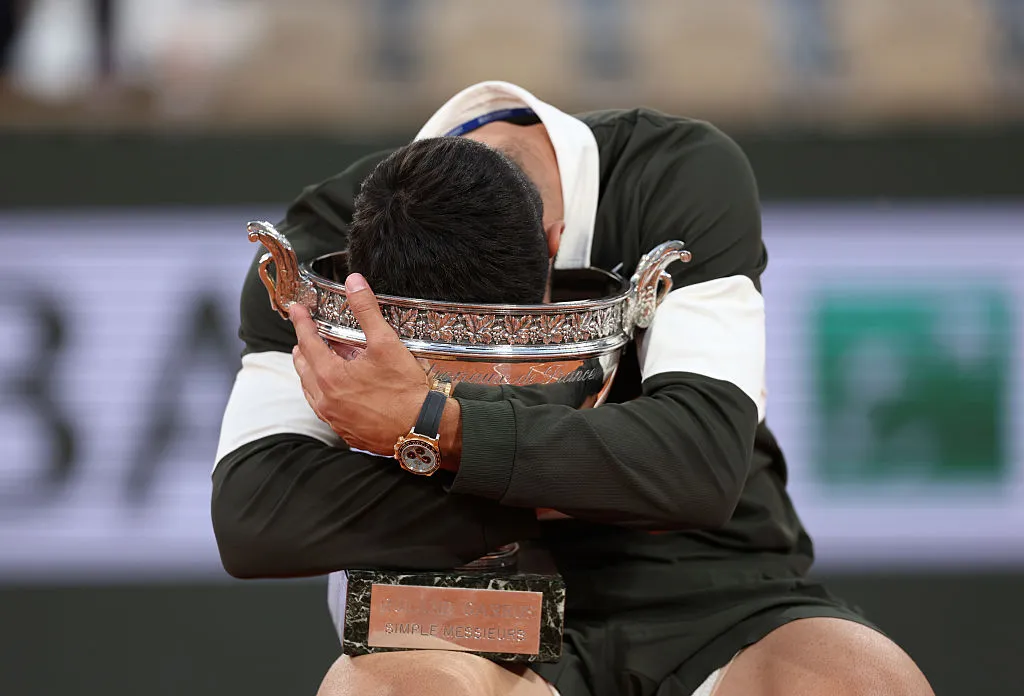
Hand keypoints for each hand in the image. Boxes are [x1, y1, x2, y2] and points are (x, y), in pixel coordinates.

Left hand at [290, 273, 429, 454]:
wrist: (420, 429)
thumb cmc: (404, 390)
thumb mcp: (386, 343)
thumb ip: (366, 310)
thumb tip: (354, 283)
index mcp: (329, 376)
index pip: (307, 342)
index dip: (301, 323)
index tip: (297, 310)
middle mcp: (325, 400)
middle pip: (303, 368)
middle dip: (303, 347)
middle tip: (307, 334)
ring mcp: (333, 418)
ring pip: (311, 390)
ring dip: (312, 371)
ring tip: (319, 360)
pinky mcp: (345, 431)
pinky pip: (324, 408)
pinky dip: (323, 392)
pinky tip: (336, 389)